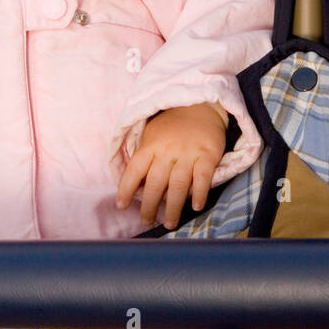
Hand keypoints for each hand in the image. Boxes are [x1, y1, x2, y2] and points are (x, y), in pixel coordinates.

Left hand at [116, 103, 226, 228]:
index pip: (134, 170)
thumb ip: (145, 157)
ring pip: (178, 185)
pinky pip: (202, 178)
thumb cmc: (173, 126)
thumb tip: (135, 186)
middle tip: (146, 221)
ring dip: (172, 207)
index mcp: (151, 145)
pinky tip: (195, 206)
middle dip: (148, 206)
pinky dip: (199, 193)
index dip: (125, 188)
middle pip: (155, 183)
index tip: (121, 205)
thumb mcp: (153, 134)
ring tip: (169, 223)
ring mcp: (188, 153)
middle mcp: (167, 150)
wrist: (201, 106)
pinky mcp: (208, 155)